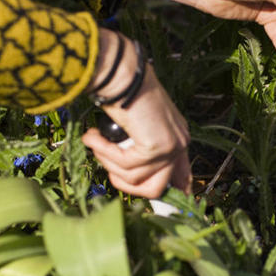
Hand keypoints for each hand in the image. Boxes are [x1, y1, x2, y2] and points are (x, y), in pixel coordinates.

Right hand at [82, 30, 190, 197]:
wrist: (120, 71)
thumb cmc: (121, 90)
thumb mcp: (134, 124)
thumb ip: (138, 147)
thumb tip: (130, 175)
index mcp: (177, 136)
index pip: (182, 175)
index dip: (173, 192)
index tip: (164, 203)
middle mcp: (179, 142)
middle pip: (158, 189)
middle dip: (127, 187)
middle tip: (109, 170)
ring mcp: (171, 146)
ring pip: (135, 180)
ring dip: (108, 163)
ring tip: (96, 142)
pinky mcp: (157, 147)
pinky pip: (125, 166)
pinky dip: (104, 152)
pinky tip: (93, 136)